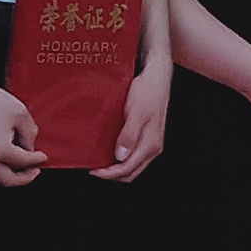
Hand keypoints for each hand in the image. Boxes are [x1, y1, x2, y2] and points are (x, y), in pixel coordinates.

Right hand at [0, 67, 43, 186]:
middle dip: (25, 178)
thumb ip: (30, 134)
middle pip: (9, 180)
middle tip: (35, 170)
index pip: (24, 162)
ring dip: (12, 171)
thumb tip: (30, 146)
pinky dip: (0, 163)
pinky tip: (8, 152)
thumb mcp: (20, 113)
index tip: (42, 157)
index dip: (37, 160)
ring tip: (23, 160)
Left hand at [100, 61, 167, 180]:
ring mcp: (150, 142)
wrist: (156, 76)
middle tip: (94, 169)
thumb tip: (121, 156)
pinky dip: (120, 158)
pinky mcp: (146, 136)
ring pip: (132, 165)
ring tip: (100, 162)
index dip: (110, 174)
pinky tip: (110, 151)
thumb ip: (129, 135)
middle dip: (112, 174)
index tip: (94, 171)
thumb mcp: (136, 112)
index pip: (128, 168)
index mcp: (150, 143)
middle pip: (131, 172)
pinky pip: (133, 155)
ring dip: (116, 167)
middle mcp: (152, 147)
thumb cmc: (148, 90)